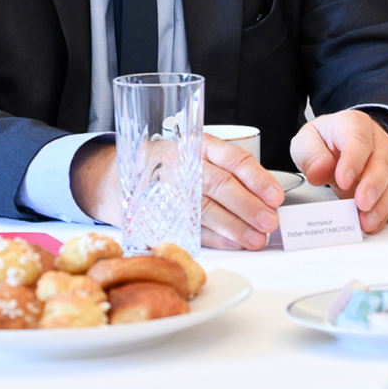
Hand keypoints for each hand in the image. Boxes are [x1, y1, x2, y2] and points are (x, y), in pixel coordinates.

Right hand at [70, 135, 285, 250]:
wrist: (112, 175)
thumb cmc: (167, 164)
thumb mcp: (194, 151)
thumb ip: (226, 168)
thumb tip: (266, 196)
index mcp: (196, 144)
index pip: (233, 159)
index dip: (257, 178)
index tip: (276, 196)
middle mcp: (181, 165)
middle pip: (220, 186)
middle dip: (248, 207)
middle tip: (270, 221)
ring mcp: (166, 191)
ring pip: (206, 210)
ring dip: (234, 227)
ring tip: (256, 239)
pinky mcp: (155, 215)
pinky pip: (189, 228)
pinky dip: (213, 239)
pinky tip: (231, 244)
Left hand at [290, 109, 387, 233]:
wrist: (342, 142)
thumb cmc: (326, 141)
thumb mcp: (308, 140)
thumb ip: (311, 154)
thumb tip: (319, 170)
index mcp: (354, 124)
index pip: (358, 140)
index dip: (353, 160)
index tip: (343, 180)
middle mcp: (376, 141)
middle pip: (380, 162)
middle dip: (372, 186)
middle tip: (361, 204)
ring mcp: (386, 161)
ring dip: (379, 204)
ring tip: (366, 220)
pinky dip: (382, 213)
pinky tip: (373, 223)